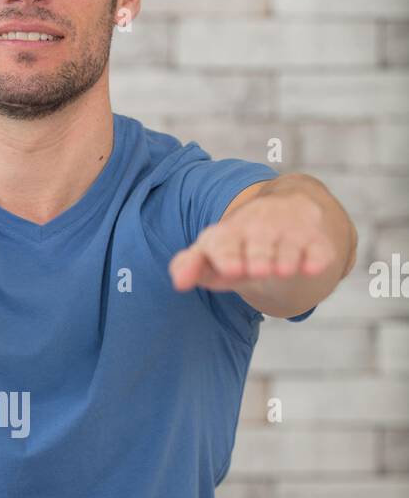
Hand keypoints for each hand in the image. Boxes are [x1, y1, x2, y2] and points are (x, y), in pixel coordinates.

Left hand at [168, 191, 335, 293]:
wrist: (283, 214)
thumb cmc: (237, 246)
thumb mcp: (211, 253)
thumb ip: (189, 266)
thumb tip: (179, 283)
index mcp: (228, 233)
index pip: (225, 244)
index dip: (227, 256)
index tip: (230, 269)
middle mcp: (260, 227)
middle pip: (259, 246)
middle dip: (258, 257)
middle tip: (257, 270)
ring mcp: (289, 231)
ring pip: (288, 248)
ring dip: (285, 259)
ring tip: (282, 270)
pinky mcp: (316, 238)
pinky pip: (318, 249)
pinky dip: (317, 258)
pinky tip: (313, 267)